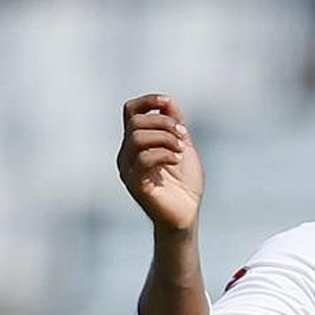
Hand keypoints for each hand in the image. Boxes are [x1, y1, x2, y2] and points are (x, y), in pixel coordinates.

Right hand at [117, 94, 203, 234]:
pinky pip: (144, 158)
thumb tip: (167, 102)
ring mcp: (129, 169)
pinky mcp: (135, 183)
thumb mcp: (183, 146)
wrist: (187, 213)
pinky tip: (175, 161)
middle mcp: (127, 154)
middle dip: (164, 123)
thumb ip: (175, 125)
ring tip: (180, 150)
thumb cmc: (184, 183)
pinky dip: (164, 154)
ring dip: (165, 138)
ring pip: (137, 137)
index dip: (147, 101)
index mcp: (136, 143)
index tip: (167, 103)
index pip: (130, 111)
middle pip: (135, 122)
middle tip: (182, 136)